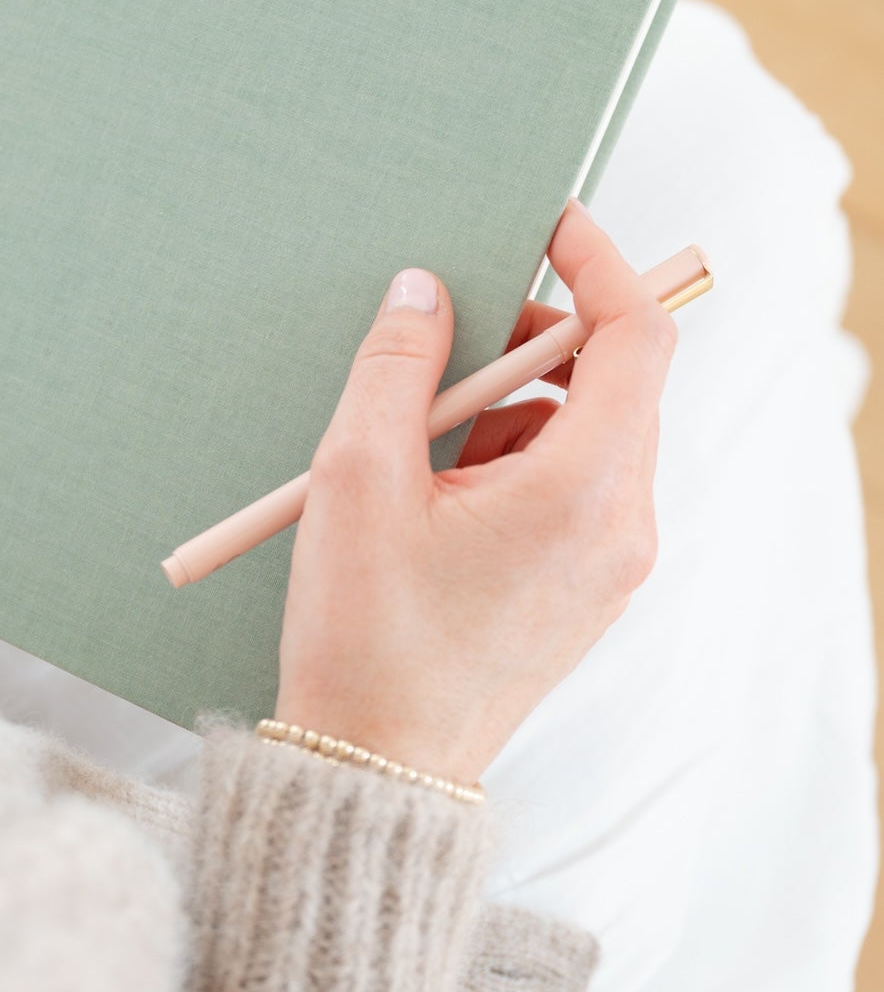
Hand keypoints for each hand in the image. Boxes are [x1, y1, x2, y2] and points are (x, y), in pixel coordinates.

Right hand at [274, 197, 677, 785]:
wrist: (376, 766)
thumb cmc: (365, 633)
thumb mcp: (358, 478)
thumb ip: (396, 365)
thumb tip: (425, 290)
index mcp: (582, 493)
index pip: (633, 340)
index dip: (598, 266)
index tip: (550, 225)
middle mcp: (621, 526)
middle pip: (614, 381)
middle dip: (536, 338)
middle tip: (449, 337)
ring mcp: (610, 562)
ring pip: (589, 431)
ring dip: (516, 401)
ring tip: (423, 436)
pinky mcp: (584, 585)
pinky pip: (574, 482)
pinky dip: (517, 453)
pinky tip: (438, 484)